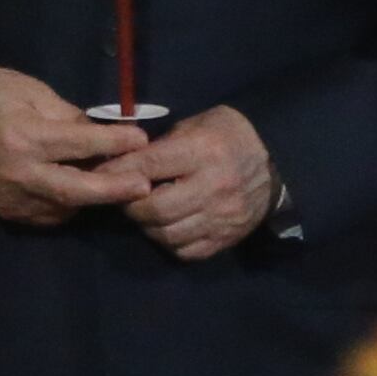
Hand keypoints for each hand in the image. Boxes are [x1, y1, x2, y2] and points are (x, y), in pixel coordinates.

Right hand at [0, 64, 148, 229]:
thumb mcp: (33, 92)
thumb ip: (69, 118)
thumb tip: (103, 137)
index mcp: (23, 137)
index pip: (77, 144)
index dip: (112, 143)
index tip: (141, 138)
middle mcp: (17, 173)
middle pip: (74, 190)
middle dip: (113, 189)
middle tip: (144, 186)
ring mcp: (11, 198)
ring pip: (65, 207)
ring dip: (95, 198)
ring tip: (123, 186)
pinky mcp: (8, 212)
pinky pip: (50, 215)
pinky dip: (71, 205)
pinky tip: (86, 192)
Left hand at [121, 103, 279, 260]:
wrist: (278, 160)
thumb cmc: (230, 134)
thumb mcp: (197, 124)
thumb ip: (162, 146)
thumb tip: (121, 162)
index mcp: (204, 151)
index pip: (149, 166)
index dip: (117, 171)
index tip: (99, 173)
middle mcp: (214, 187)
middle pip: (156, 209)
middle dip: (132, 205)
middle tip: (124, 198)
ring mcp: (222, 217)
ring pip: (168, 234)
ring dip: (148, 226)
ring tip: (145, 212)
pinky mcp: (227, 238)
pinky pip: (186, 251)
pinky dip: (169, 241)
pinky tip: (167, 227)